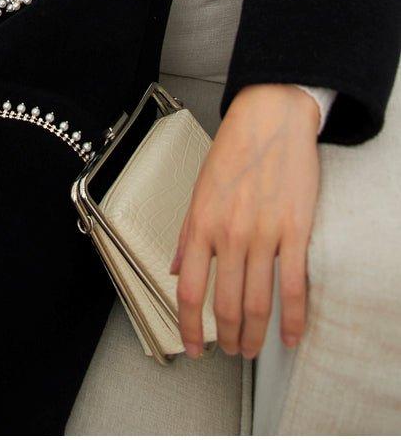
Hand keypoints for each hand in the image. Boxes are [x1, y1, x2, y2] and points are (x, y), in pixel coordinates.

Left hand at [169, 83, 320, 359]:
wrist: (270, 119)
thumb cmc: (235, 150)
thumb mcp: (200, 190)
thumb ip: (189, 234)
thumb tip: (177, 269)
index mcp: (202, 224)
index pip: (189, 292)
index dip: (190, 328)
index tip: (194, 348)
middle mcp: (230, 234)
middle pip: (226, 305)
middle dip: (227, 339)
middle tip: (230, 352)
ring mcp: (263, 235)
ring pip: (258, 303)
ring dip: (255, 335)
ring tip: (253, 348)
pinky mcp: (294, 231)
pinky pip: (294, 287)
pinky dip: (293, 319)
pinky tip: (291, 336)